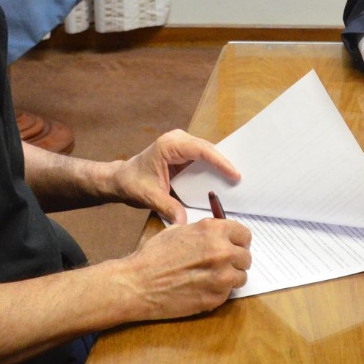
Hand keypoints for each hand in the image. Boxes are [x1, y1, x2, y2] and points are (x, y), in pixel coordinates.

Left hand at [109, 129, 239, 224]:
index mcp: (169, 145)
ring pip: (208, 152)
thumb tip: (183, 223)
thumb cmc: (132, 183)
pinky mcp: (184, 153)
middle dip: (225, 163)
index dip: (220, 162)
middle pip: (209, 149)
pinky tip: (223, 180)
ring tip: (237, 180)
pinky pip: (203, 158)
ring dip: (221, 165)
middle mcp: (178, 140)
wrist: (120, 179)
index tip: (235, 175)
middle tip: (243, 179)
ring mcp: (182, 144)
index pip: (202, 150)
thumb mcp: (149, 197)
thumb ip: (168, 207)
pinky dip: (213, 168)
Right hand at [121, 217, 252, 319]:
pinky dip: (218, 292)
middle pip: (245, 257)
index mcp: (214, 231)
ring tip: (210, 278)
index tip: (234, 246)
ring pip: (240, 277)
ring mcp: (221, 277)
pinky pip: (228, 293)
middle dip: (235, 260)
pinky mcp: (217, 298)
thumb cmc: (153, 256)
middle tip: (221, 265)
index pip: (244, 234)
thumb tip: (218, 235)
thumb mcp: (178, 231)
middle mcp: (222, 252)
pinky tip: (201, 289)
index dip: (238, 241)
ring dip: (230, 278)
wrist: (138, 284)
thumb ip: (203, 232)